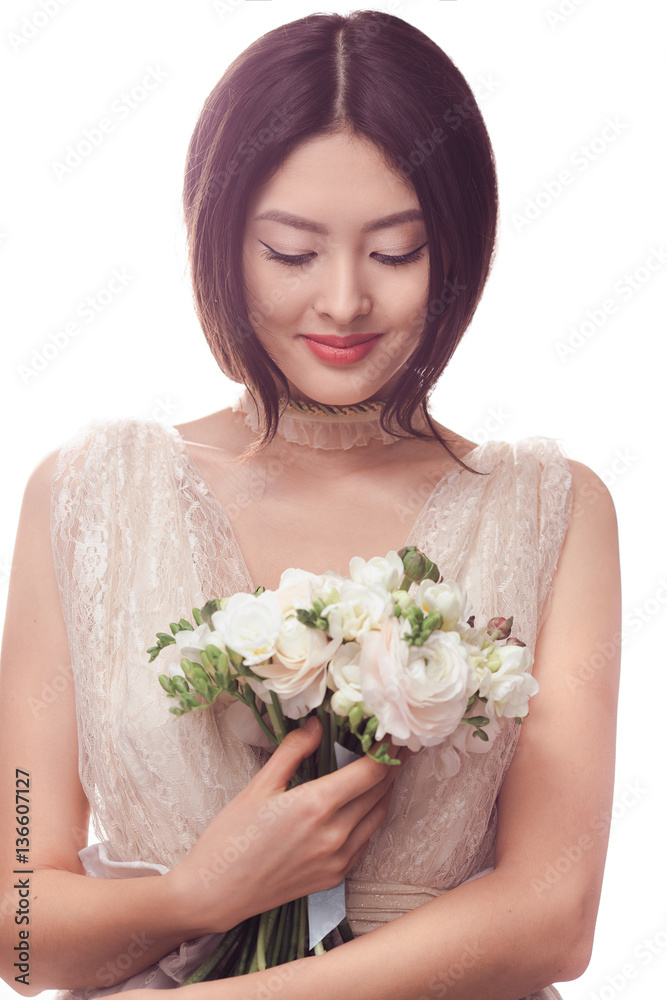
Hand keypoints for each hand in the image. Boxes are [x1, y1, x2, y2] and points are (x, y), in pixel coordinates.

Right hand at [166, 717, 409, 936]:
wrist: (217, 892)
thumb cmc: (231, 836)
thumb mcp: (259, 785)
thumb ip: (293, 750)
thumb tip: (317, 725)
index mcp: (316, 805)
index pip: (371, 772)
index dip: (388, 751)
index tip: (393, 734)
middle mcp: (335, 834)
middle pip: (380, 792)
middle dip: (390, 767)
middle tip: (393, 747)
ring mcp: (337, 859)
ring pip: (378, 817)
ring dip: (384, 792)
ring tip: (383, 771)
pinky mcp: (334, 877)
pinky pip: (365, 841)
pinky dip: (370, 819)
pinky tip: (362, 806)